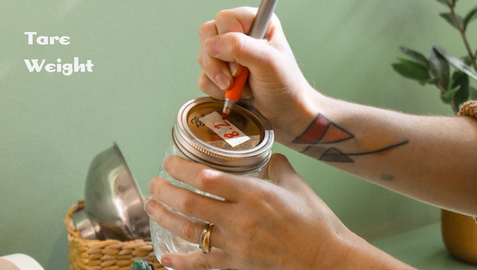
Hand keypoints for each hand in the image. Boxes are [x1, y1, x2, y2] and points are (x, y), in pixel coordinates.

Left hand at [145, 154, 356, 269]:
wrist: (326, 260)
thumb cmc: (316, 223)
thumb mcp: (298, 186)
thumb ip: (278, 168)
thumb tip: (269, 157)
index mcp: (254, 194)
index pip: (207, 177)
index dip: (182, 168)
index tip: (170, 162)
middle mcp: (240, 219)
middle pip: (190, 202)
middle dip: (165, 190)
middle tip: (154, 182)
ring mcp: (235, 244)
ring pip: (189, 230)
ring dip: (164, 216)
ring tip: (150, 206)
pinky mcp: (236, 264)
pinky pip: (202, 263)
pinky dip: (181, 261)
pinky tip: (165, 256)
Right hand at [197, 7, 318, 142]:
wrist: (286, 116)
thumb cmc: (285, 87)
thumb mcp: (268, 63)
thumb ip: (241, 48)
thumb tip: (212, 44)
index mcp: (256, 23)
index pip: (225, 19)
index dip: (228, 41)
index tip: (242, 63)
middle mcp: (240, 36)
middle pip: (207, 35)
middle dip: (217, 61)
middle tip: (235, 76)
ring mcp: (228, 56)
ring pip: (203, 57)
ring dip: (218, 78)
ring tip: (240, 88)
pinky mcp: (220, 76)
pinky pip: (202, 78)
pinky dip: (216, 90)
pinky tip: (235, 94)